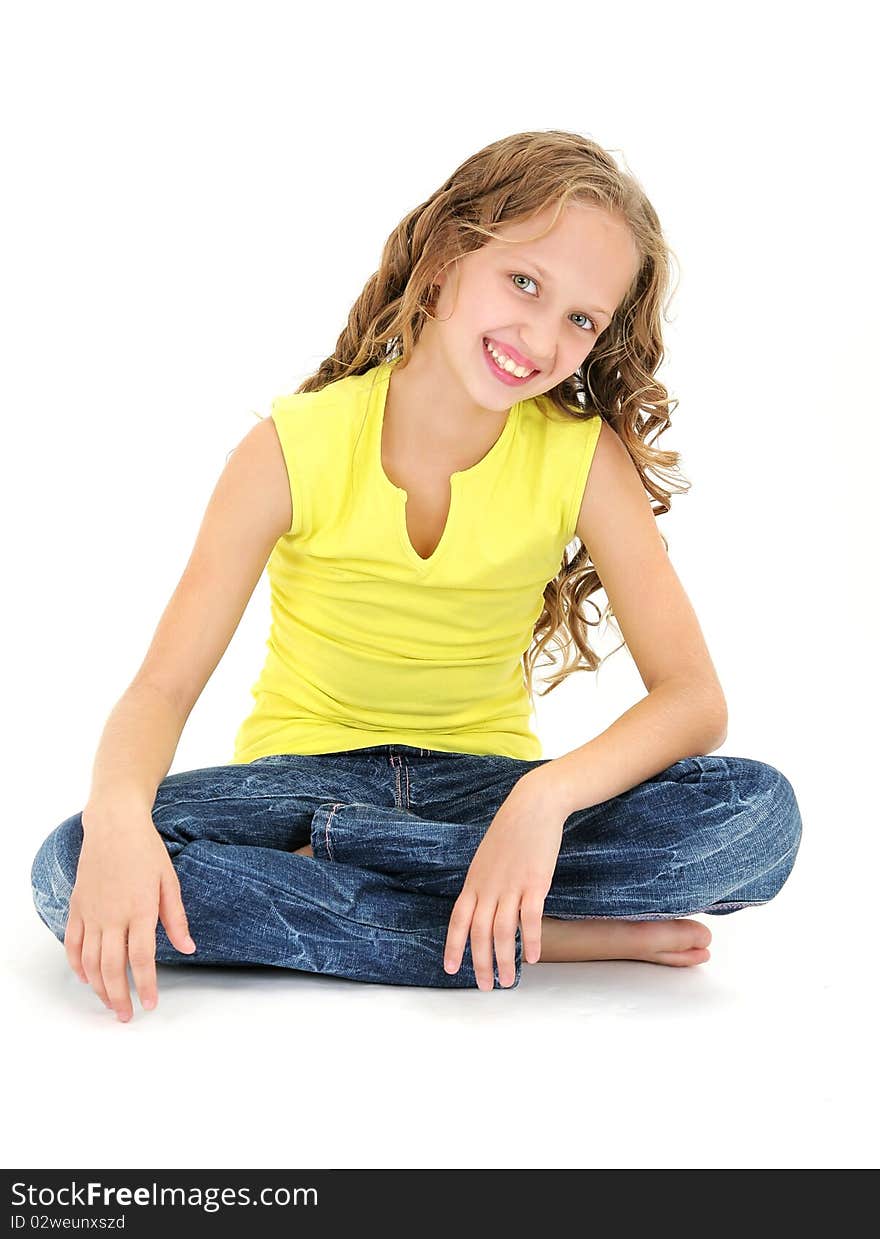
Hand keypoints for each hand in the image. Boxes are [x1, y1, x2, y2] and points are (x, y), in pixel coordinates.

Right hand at [67, 811, 196, 1021]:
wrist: (114, 825)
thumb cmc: (146, 851)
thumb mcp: (169, 882)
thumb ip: (176, 919)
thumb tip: (188, 948)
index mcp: (140, 910)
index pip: (141, 959)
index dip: (146, 986)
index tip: (150, 1005)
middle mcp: (112, 916)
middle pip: (112, 967)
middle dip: (119, 997)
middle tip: (126, 1016)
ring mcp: (91, 913)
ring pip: (89, 962)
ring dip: (98, 987)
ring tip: (109, 1002)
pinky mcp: (77, 907)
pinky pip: (72, 944)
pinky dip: (76, 966)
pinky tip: (86, 978)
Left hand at [442, 770, 566, 988]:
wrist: (532, 806)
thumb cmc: (511, 832)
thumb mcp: (487, 859)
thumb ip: (484, 884)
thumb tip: (482, 908)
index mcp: (474, 882)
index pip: (458, 920)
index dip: (453, 946)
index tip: (450, 969)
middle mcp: (489, 887)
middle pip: (480, 933)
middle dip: (480, 963)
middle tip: (485, 987)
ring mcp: (511, 886)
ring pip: (503, 931)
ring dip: (505, 960)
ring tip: (508, 980)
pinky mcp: (535, 883)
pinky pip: (530, 918)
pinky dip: (531, 940)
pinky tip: (534, 957)